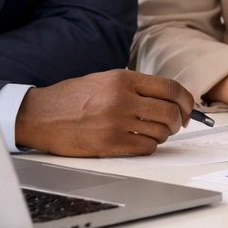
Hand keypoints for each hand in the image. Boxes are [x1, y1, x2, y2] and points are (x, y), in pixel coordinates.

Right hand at [15, 69, 195, 156]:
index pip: (171, 88)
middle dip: (178, 121)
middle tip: (174, 124)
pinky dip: (149, 147)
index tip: (188, 108)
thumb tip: (171, 97)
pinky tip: (139, 143)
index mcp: (123, 79)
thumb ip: (136, 86)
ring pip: (160, 132)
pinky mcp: (109, 144)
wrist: (39, 115)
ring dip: (162, 135)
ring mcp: (116, 122)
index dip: (186, 100)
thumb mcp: (105, 79)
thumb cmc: (71, 98)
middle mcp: (122, 99)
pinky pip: (146, 148)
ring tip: (151, 132)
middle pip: (170, 112)